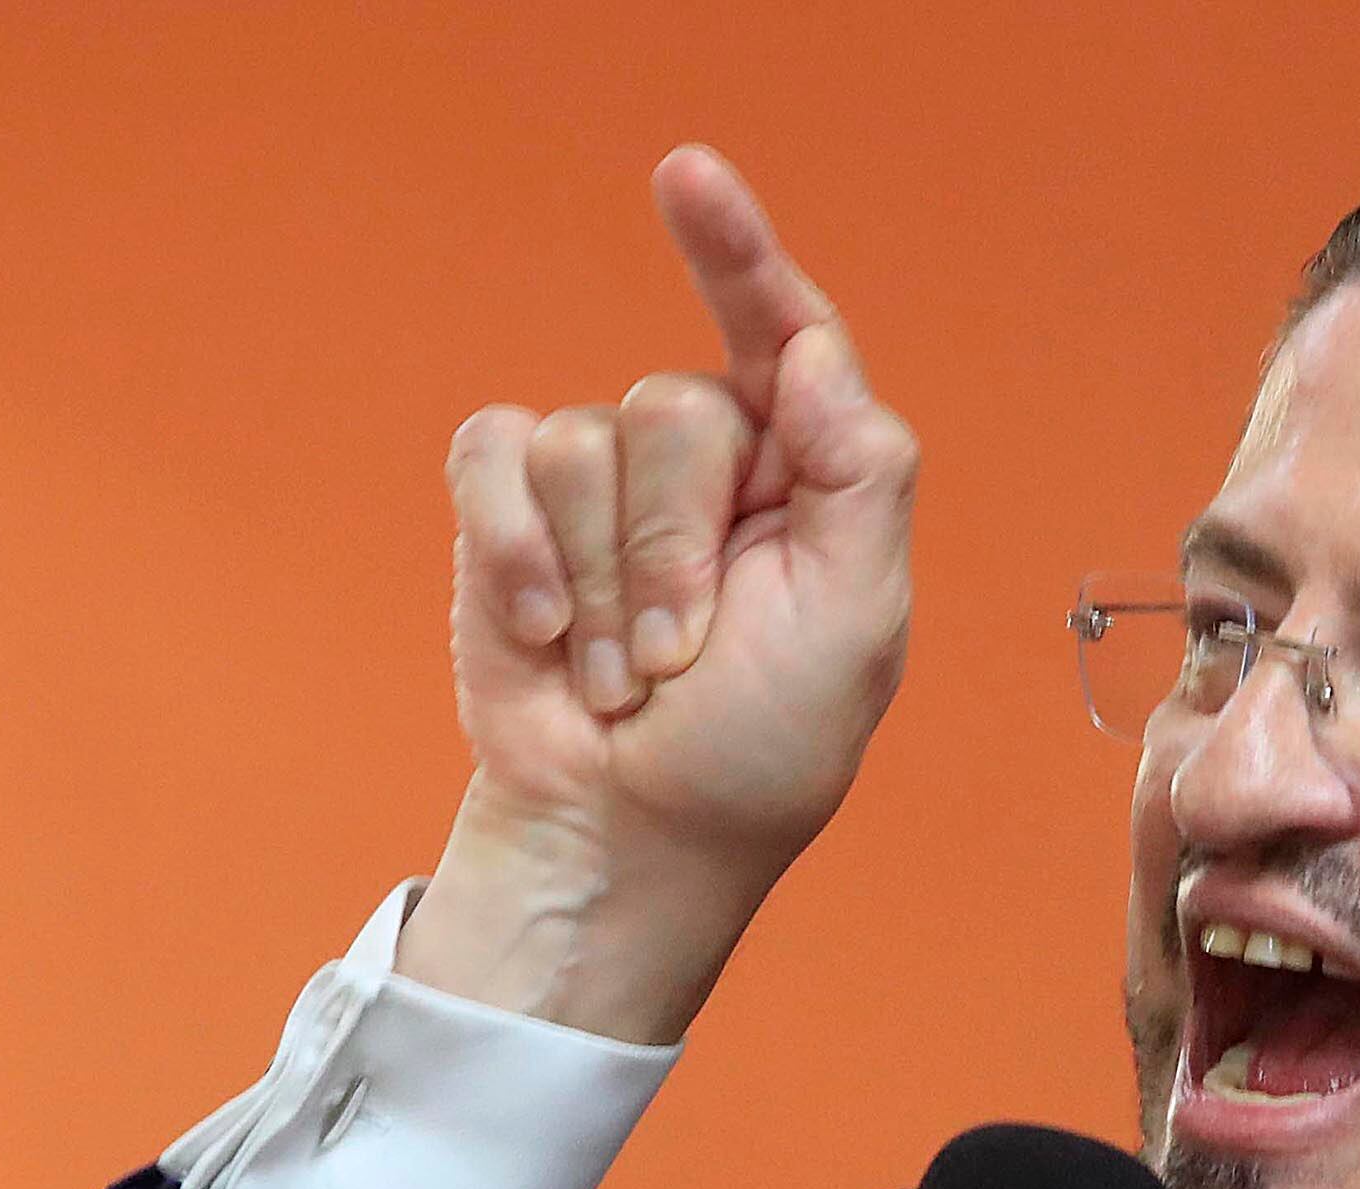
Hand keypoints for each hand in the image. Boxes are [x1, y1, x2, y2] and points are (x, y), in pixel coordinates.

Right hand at [397, 145, 917, 1044]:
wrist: (622, 840)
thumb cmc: (753, 753)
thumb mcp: (856, 625)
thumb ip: (860, 473)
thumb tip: (817, 344)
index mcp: (806, 477)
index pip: (781, 334)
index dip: (738, 252)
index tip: (687, 178)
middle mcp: (704, 465)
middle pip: (680, 406)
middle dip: (677, 547)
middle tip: (683, 656)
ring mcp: (598, 487)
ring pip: (585, 440)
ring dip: (602, 585)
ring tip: (621, 674)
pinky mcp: (505, 514)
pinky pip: (499, 457)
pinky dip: (520, 556)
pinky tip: (544, 639)